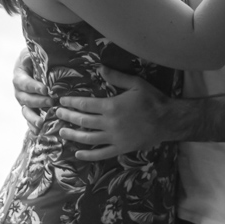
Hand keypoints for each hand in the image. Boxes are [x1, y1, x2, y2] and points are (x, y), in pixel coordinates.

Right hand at [13, 50, 52, 128]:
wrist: (35, 64)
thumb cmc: (37, 58)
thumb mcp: (33, 53)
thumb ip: (35, 56)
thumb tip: (38, 59)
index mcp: (19, 75)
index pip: (24, 82)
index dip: (34, 86)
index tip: (46, 89)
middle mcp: (19, 90)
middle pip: (25, 98)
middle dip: (38, 102)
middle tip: (51, 102)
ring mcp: (23, 101)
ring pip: (25, 111)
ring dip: (33, 118)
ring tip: (42, 123)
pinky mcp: (29, 109)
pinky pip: (28, 120)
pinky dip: (32, 126)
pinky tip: (39, 133)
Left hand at [54, 66, 173, 159]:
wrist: (168, 120)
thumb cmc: (152, 100)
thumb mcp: (135, 83)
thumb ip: (116, 77)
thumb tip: (99, 68)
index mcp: (111, 106)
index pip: (85, 104)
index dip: (71, 103)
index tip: (62, 101)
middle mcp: (109, 123)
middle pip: (83, 121)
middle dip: (68, 117)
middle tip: (57, 114)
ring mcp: (114, 138)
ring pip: (88, 138)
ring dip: (73, 135)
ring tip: (61, 132)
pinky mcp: (121, 148)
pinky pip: (101, 154)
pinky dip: (88, 155)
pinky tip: (78, 154)